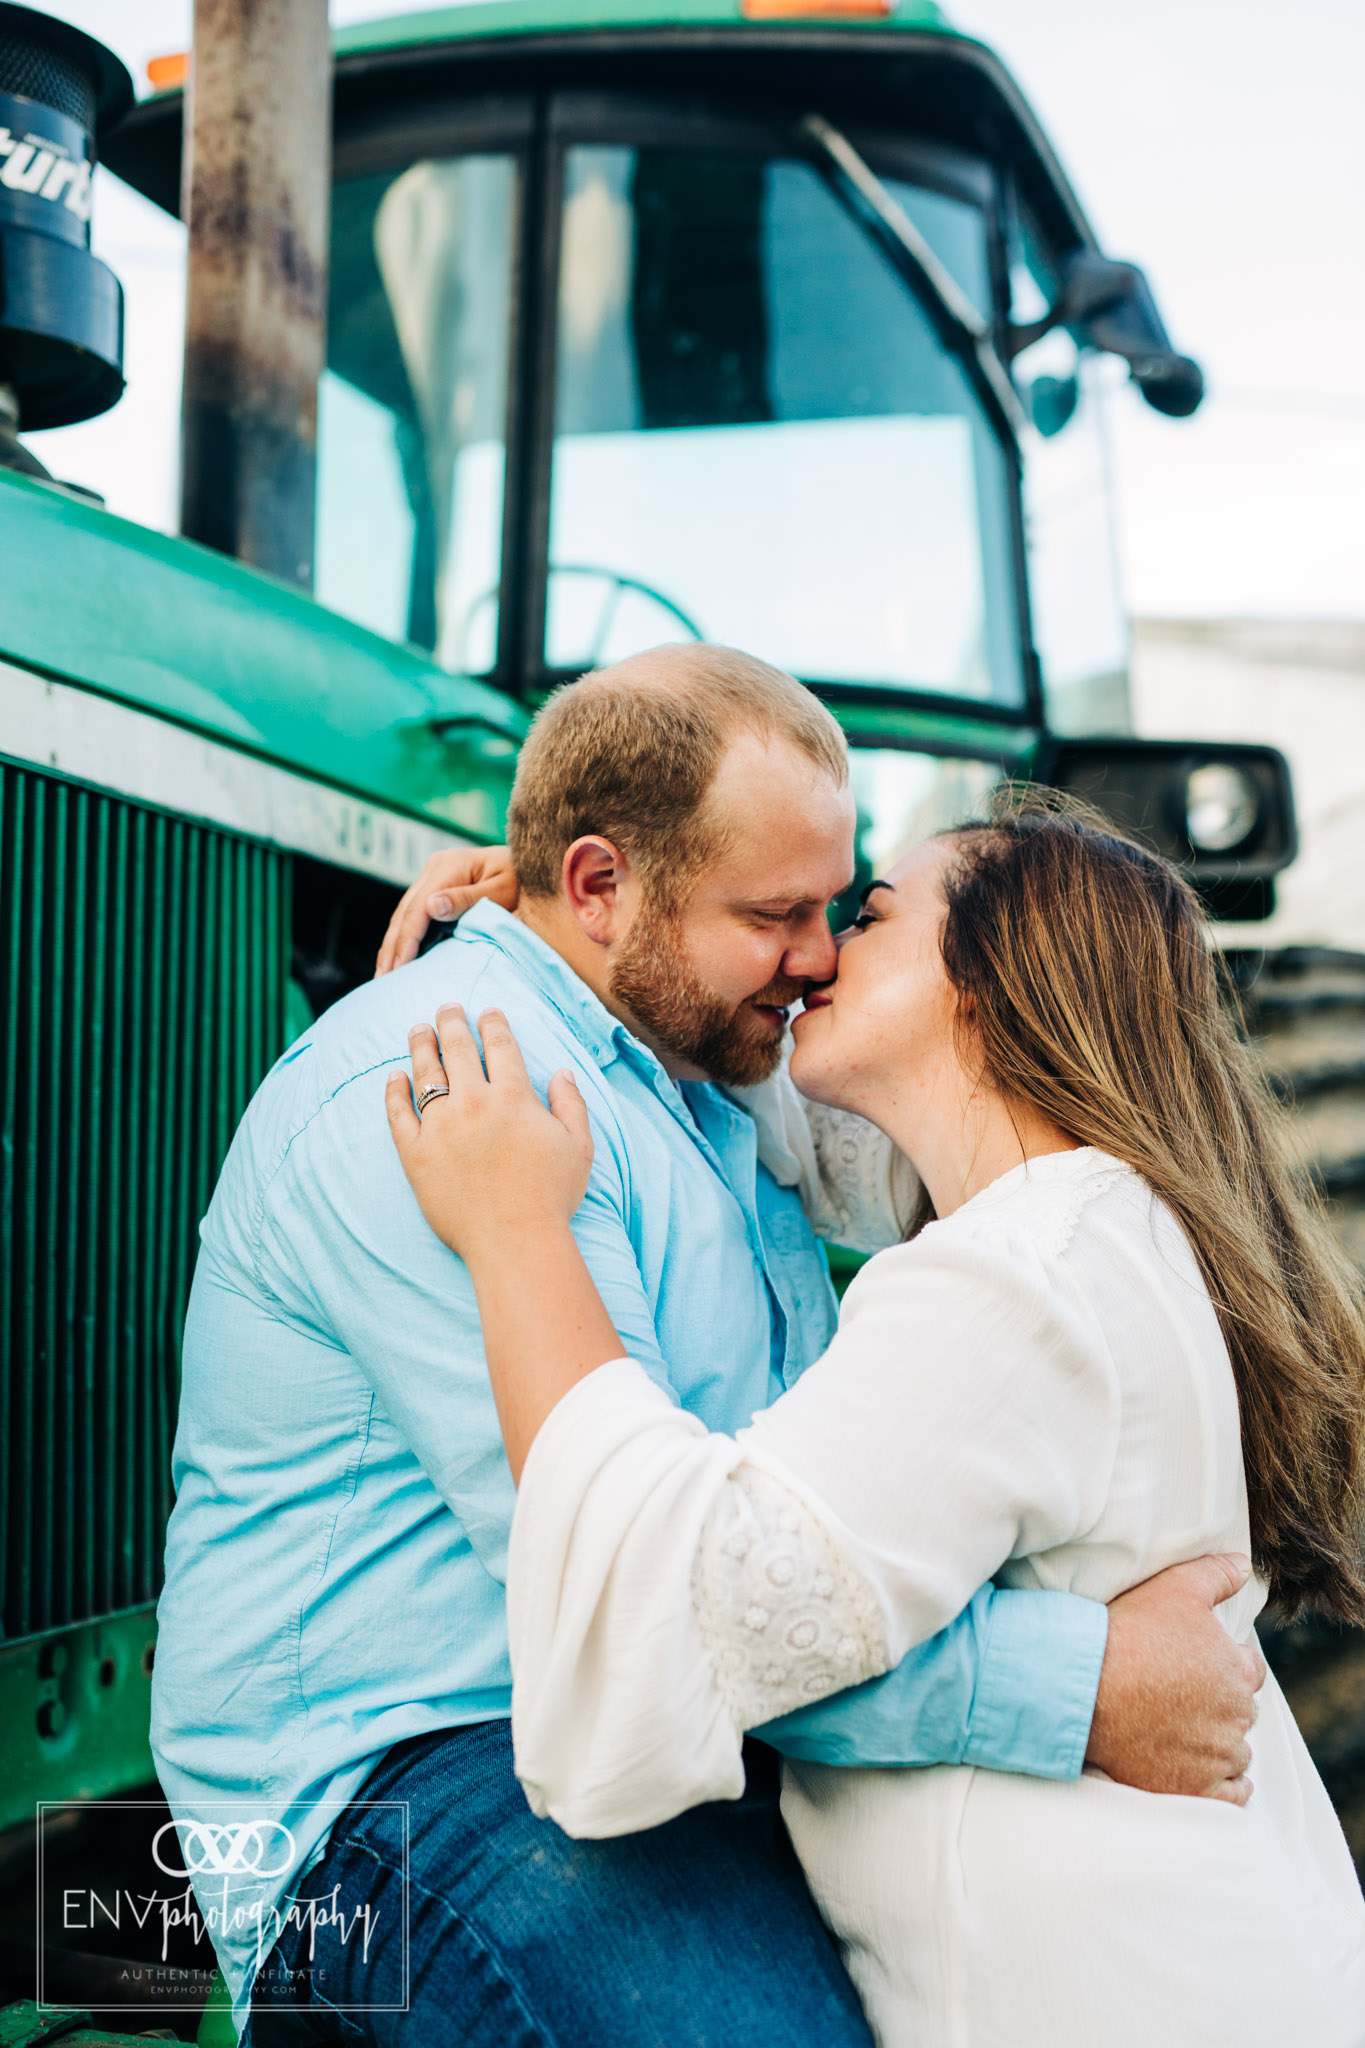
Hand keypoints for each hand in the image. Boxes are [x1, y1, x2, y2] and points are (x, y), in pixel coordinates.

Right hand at [375, 846, 517, 975]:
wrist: (535, 868)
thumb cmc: (525, 881)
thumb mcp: (503, 890)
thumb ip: (468, 899)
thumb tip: (431, 906)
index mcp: (451, 865)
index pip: (419, 907)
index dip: (406, 940)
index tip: (398, 968)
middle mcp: (437, 867)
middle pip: (406, 911)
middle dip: (392, 946)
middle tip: (382, 978)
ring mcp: (435, 875)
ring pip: (405, 913)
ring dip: (393, 943)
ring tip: (384, 973)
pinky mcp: (438, 886)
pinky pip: (415, 913)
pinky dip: (405, 936)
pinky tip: (398, 956)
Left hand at [386, 1005, 593, 1258]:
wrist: (514, 1240)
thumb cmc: (551, 1196)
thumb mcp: (579, 1146)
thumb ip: (571, 1103)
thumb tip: (562, 1071)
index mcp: (514, 1097)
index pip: (501, 1046)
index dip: (494, 1024)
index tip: (487, 1012)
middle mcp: (474, 1103)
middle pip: (459, 1050)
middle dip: (452, 1022)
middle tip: (446, 1007)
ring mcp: (441, 1127)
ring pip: (426, 1074)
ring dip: (421, 1046)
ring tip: (417, 1029)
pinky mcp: (416, 1154)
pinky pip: (399, 1114)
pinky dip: (394, 1092)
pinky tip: (393, 1077)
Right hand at [1086, 1554, 1265, 1804]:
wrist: (1084, 1688)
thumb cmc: (1130, 1634)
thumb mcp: (1175, 1588)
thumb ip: (1216, 1574)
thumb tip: (1246, 1566)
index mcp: (1237, 1670)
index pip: (1250, 1670)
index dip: (1224, 1665)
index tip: (1197, 1666)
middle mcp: (1236, 1715)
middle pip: (1241, 1711)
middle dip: (1220, 1704)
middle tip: (1182, 1696)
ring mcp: (1217, 1756)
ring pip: (1235, 1752)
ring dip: (1219, 1744)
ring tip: (1181, 1730)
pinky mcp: (1196, 1788)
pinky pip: (1230, 1794)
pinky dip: (1223, 1785)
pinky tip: (1200, 1769)